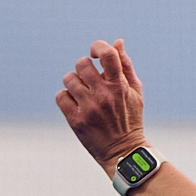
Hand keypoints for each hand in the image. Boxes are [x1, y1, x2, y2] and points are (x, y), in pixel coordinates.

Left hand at [56, 40, 147, 171]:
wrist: (124, 152)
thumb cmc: (130, 118)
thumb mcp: (135, 91)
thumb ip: (125, 65)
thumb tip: (117, 42)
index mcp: (119, 86)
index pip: (107, 54)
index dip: (97, 47)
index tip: (95, 54)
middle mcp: (103, 95)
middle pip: (82, 64)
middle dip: (84, 69)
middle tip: (89, 80)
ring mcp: (89, 109)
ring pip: (69, 79)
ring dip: (74, 83)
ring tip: (82, 93)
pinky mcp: (76, 121)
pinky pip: (61, 97)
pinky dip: (65, 98)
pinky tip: (75, 104)